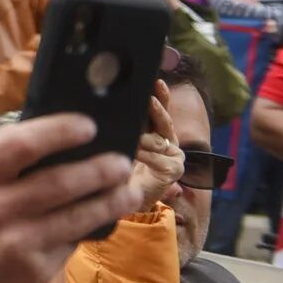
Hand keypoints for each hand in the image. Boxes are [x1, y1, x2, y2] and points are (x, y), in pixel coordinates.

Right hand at [0, 116, 143, 282]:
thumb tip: (29, 128)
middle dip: (99, 168)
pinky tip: (102, 221)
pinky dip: (90, 228)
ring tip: (127, 191)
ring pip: (76, 213)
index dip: (59, 131)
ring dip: (110, 200)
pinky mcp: (32, 271)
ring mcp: (11, 242)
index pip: (18, 143)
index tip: (88, 125)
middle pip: (58, 179)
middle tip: (121, 162)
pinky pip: (71, 241)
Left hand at [126, 84, 181, 209]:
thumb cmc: (118, 170)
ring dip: (144, 131)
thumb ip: (122, 129)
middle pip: (163, 120)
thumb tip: (108, 103)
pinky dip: (142, 152)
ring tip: (137, 119)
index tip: (156, 80)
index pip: (160, 111)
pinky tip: (132, 147)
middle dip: (155, 106)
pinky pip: (155, 157)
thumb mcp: (119, 146)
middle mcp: (170, 143)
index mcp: (159, 134)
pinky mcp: (172, 171)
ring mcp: (174, 157)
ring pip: (157, 138)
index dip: (160, 96)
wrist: (123, 202)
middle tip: (148, 93)